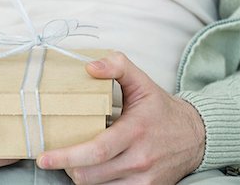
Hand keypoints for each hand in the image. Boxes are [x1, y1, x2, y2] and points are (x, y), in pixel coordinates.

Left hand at [36, 52, 205, 183]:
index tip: (44, 158)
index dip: (66, 157)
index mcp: (134, 131)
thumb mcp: (141, 81)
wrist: (195, 136)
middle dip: (68, 166)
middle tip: (58, 155)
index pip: (95, 151)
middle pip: (89, 174)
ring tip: (78, 159)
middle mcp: (139, 158)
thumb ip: (117, 66)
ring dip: (81, 174)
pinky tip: (96, 169)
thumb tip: (90, 66)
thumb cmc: (161, 109)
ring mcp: (144, 178)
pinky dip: (97, 182)